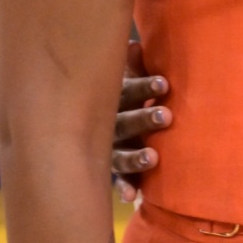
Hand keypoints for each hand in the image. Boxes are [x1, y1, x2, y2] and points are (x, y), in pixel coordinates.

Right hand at [112, 41, 171, 202]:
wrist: (75, 122)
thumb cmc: (119, 97)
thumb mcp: (122, 81)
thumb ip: (131, 67)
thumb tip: (132, 45)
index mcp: (113, 100)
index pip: (128, 91)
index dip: (144, 88)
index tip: (164, 84)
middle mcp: (107, 126)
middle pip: (125, 122)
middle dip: (144, 119)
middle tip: (166, 115)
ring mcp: (106, 150)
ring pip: (119, 155)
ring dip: (135, 156)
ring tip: (154, 157)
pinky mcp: (108, 172)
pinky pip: (116, 182)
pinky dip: (124, 188)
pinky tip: (133, 196)